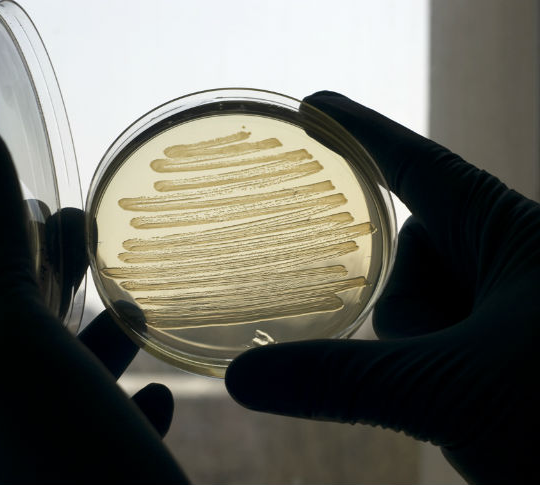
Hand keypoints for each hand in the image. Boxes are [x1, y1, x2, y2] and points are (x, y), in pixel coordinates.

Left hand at [0, 116, 187, 483]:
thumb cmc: (69, 471)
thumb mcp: (10, 345)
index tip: (44, 199)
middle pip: (16, 333)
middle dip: (49, 276)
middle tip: (90, 230)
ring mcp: (53, 464)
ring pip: (64, 380)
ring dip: (90, 333)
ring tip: (129, 300)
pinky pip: (107, 431)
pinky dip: (127, 396)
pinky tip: (159, 389)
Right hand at [225, 91, 539, 483]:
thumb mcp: (452, 386)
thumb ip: (342, 379)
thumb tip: (243, 379)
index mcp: (511, 231)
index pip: (416, 163)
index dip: (361, 131)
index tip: (316, 105)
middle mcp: (508, 256)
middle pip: (413, 251)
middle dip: (407, 308)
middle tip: (440, 363)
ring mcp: (507, 304)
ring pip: (422, 308)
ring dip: (424, 356)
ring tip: (470, 400)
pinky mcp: (502, 347)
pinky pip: (440, 340)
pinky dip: (429, 372)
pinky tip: (457, 405)